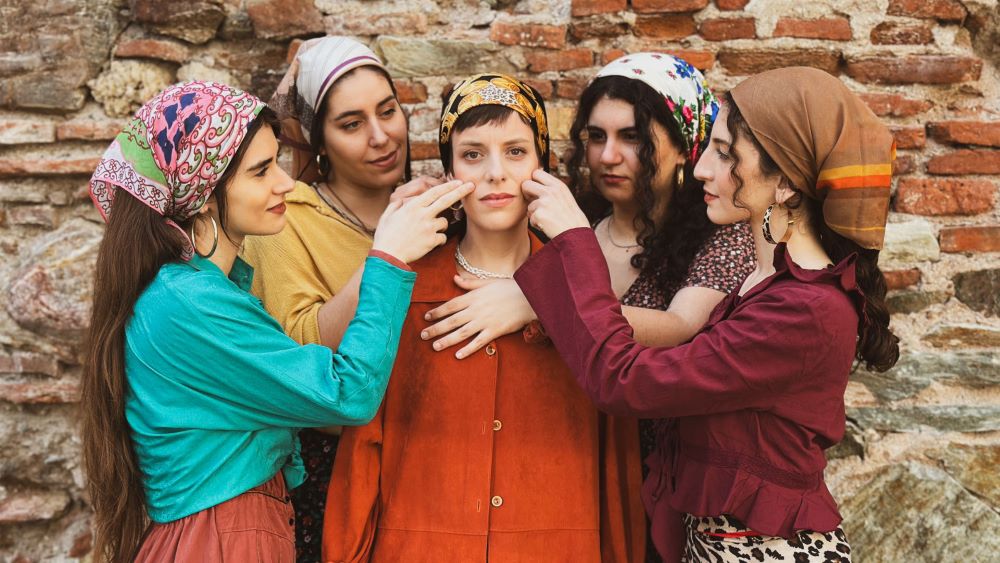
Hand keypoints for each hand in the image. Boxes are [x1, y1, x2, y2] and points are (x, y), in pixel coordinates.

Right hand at [372, 180, 473, 263]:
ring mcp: (429, 228)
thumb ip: (397, 205)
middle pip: (446, 200)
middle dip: (460, 191)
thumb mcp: (388, 215)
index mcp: (413, 206)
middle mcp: (423, 214)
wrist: (388, 255)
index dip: (448, 186)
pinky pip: (443, 237)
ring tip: (428, 231)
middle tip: (471, 186)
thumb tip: (402, 200)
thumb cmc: (386, 235)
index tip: (458, 181)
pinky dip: (439, 240)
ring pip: (445, 222)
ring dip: (441, 225)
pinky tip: (430, 242)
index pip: (434, 192)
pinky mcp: (432, 241)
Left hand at [420, 277, 535, 358]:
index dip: (437, 312)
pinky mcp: (495, 331)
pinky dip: (468, 349)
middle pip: (451, 320)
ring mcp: (485, 321)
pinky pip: (479, 342)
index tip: (426, 317)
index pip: (450, 305)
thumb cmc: (509, 288)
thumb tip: (454, 278)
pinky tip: (458, 355)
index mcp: (473, 297)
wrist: (530, 296)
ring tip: (434, 346)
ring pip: (461, 332)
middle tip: (422, 335)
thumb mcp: (488, 282)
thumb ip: (470, 282)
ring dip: (447, 340)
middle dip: (436, 328)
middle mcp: (476, 310)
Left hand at [521, 169, 589, 238]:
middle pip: (526, 184)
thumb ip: (551, 189)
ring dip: (535, 214)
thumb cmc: (569, 217)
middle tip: (535, 203)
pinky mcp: (538, 214)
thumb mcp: (564, 197)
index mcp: (558, 185)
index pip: (536, 173)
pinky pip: (530, 218)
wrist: (576, 234)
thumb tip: (533, 181)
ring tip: (549, 219)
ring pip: (529, 206)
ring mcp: (544, 202)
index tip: (535, 190)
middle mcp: (550, 191)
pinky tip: (548, 225)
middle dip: (526, 193)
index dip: (533, 181)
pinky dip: (537, 224)